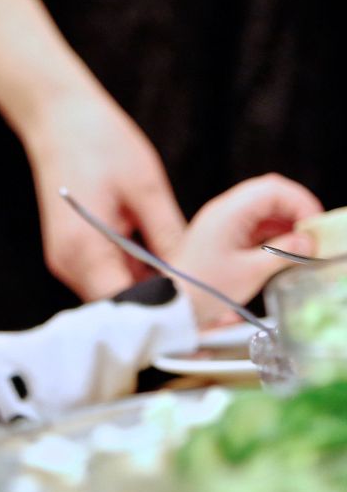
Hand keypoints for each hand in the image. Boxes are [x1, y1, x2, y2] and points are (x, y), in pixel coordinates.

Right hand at [24, 90, 185, 299]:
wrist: (58, 116)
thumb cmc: (99, 142)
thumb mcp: (147, 189)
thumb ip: (169, 237)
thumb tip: (199, 277)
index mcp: (84, 250)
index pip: (126, 308)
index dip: (165, 316)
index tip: (202, 315)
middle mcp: (69, 263)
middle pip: (119, 306)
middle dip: (162, 306)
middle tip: (208, 301)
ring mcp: (68, 258)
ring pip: (114, 292)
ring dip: (149, 290)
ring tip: (192, 280)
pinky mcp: (72, 249)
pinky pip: (107, 274)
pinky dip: (134, 274)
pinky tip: (162, 260)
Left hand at [170, 173, 322, 328]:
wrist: (176, 302)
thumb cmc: (206, 289)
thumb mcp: (251, 273)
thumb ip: (283, 253)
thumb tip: (308, 242)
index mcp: (228, 212)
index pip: (272, 189)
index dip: (300, 202)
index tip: (316, 226)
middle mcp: (224, 210)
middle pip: (268, 193)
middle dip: (296, 209)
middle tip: (313, 233)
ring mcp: (223, 220)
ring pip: (263, 206)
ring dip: (286, 220)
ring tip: (303, 243)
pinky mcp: (224, 232)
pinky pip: (255, 221)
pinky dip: (274, 230)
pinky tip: (286, 247)